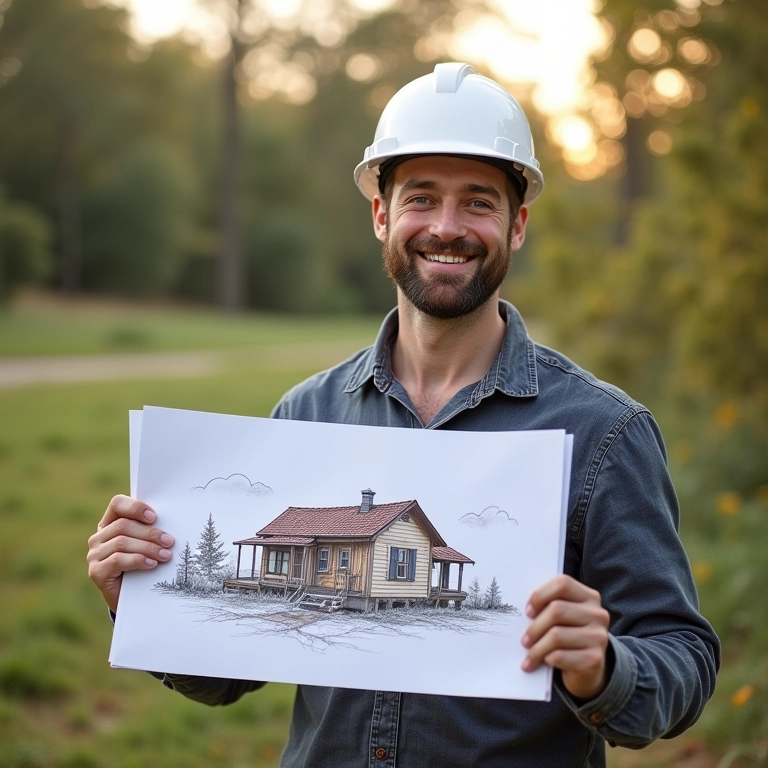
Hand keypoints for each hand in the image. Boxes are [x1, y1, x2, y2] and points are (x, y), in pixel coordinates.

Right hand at [87, 494, 173, 612]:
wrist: (131, 598)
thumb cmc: (141, 565)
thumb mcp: (144, 544)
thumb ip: (148, 530)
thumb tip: (170, 520)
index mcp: (109, 523)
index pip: (117, 504)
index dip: (135, 507)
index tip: (154, 517)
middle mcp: (98, 537)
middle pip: (123, 525)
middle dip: (150, 533)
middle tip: (169, 541)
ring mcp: (94, 554)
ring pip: (122, 542)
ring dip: (148, 547)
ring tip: (166, 555)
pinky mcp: (96, 571)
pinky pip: (117, 560)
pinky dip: (138, 560)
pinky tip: (152, 564)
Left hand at [521, 574, 609, 700]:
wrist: (588, 669)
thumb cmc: (568, 635)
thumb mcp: (563, 617)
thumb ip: (550, 606)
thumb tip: (525, 610)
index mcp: (589, 597)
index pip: (562, 584)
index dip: (541, 595)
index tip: (528, 611)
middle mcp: (597, 614)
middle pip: (557, 610)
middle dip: (535, 627)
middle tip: (525, 640)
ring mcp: (598, 637)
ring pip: (556, 635)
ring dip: (537, 647)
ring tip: (530, 654)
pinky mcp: (595, 659)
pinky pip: (560, 656)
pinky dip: (547, 659)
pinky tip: (544, 662)